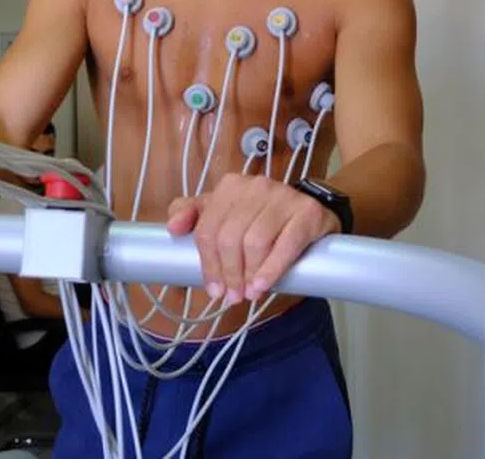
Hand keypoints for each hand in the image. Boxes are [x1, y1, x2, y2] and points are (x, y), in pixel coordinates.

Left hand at [166, 173, 339, 306]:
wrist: (311, 212)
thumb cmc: (262, 218)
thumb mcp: (224, 213)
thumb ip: (193, 216)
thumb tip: (173, 228)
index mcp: (230, 187)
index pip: (208, 229)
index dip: (208, 264)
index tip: (214, 289)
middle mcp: (255, 186)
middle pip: (230, 238)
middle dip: (229, 273)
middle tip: (234, 296)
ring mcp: (283, 196)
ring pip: (255, 242)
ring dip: (250, 275)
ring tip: (250, 294)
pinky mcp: (307, 212)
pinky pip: (286, 244)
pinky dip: (272, 269)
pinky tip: (263, 285)